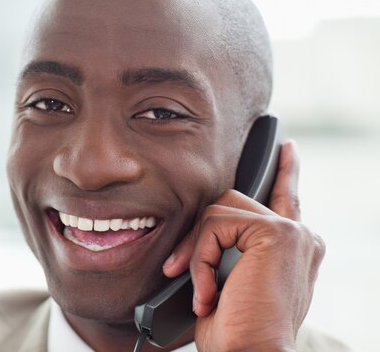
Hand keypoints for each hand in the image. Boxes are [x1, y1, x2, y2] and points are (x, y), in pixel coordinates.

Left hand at [162, 141, 325, 351]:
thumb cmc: (235, 330)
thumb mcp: (230, 282)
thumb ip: (231, 249)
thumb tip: (205, 228)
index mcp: (294, 247)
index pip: (287, 198)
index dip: (285, 172)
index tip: (284, 149)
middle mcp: (300, 235)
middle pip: (231, 203)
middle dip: (198, 235)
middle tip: (178, 270)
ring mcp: (292, 232)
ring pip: (218, 211)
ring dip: (196, 252)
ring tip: (201, 291)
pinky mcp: (277, 233)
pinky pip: (216, 225)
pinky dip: (200, 259)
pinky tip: (208, 292)